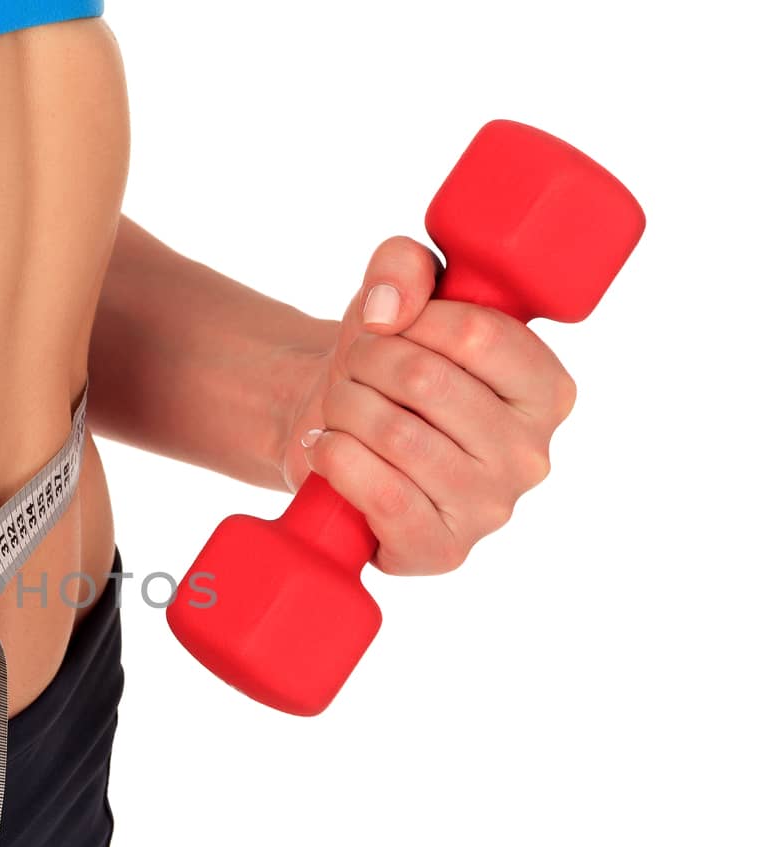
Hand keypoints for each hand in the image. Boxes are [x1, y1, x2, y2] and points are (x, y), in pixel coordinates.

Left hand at [280, 236, 576, 574]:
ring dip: (344, 408)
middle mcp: (533, 455)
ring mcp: (491, 510)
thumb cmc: (380, 368)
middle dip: (366, 363)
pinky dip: (337, 459)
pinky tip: (330, 449)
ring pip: (396, 434)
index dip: (413, 319)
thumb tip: (389, 306)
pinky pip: (383, 496)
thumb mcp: (396, 298)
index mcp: (547, 389)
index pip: (479, 333)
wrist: (331, 433)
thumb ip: (404, 264)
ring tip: (340, 409)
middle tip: (352, 369)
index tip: (388, 325)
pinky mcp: (441, 550)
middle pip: (427, 380)